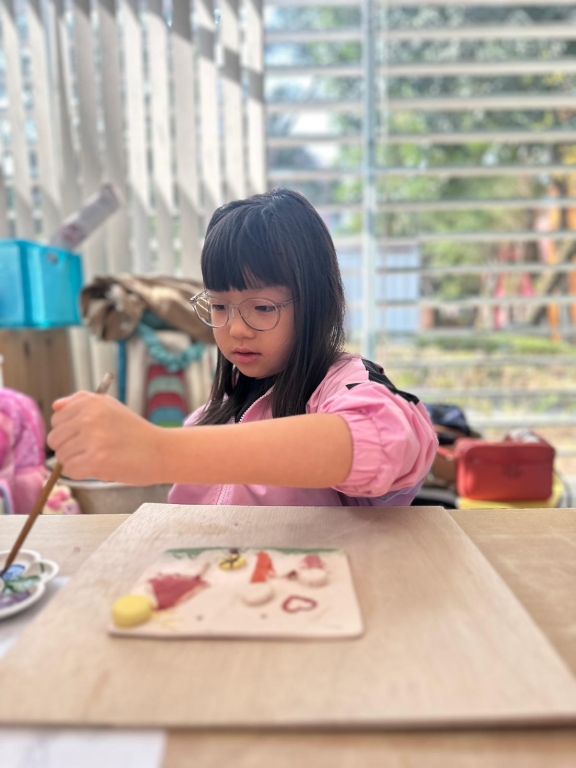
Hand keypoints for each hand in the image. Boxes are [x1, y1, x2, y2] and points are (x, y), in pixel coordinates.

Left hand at [48, 392, 162, 483]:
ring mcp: (93, 439)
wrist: (160, 451)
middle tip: (94, 449)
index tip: (88, 435)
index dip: (68, 431)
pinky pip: (70, 470)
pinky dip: (82, 473)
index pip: (56, 419)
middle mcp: (90, 417)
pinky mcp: (97, 460)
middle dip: (69, 447)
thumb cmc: (134, 431)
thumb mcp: (110, 407)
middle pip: (55, 439)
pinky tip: (99, 467)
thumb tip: (55, 406)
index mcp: (91, 402)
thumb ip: (81, 402)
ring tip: (100, 457)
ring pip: (61, 456)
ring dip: (77, 461)